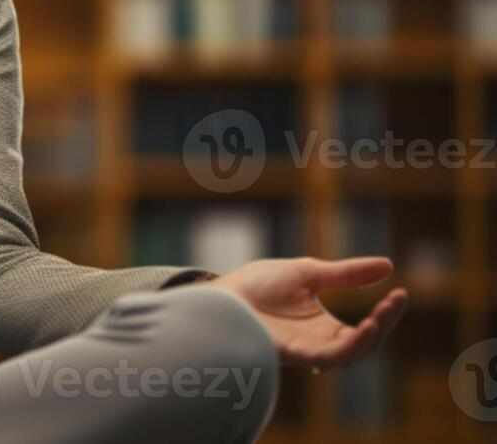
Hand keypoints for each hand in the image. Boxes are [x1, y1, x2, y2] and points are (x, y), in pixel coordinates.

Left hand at [208, 255, 406, 369]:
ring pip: (353, 353)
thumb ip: (346, 274)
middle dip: (385, 323)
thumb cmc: (256, 285)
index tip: (401, 290)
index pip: (365, 327)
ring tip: (384, 311)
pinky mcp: (294, 354)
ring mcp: (308, 350)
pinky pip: (331, 357)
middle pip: (365, 342)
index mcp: (324, 326)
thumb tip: (388, 266)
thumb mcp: (309, 272)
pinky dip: (352, 345)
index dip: (386, 313)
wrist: (222, 294)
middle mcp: (320, 342)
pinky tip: (364, 326)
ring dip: (373, 334)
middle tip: (396, 300)